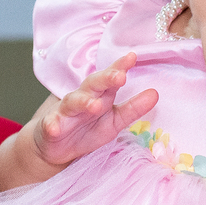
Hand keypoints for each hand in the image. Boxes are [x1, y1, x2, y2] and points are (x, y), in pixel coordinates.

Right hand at [33, 53, 157, 167]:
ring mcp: (65, 112)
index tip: (132, 57)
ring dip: (83, 102)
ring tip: (95, 105)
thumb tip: (155, 93)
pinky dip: (52, 125)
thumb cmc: (88, 129)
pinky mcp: (51, 126)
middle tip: (120, 76)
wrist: (57, 147)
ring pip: (73, 102)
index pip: (111, 77)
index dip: (120, 66)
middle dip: (105, 79)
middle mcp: (83, 98)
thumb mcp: (115, 121)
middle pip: (93, 84)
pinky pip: (51, 124)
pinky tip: (54, 127)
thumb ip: (133, 108)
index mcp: (101, 95)